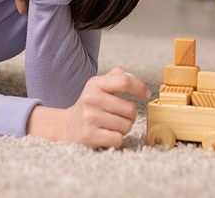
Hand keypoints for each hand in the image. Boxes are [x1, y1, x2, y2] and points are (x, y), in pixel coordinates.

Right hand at [27, 67, 150, 148]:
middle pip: (130, 108)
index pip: (124, 81)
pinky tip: (107, 134)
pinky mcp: (90, 136)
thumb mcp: (98, 86)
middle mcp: (92, 99)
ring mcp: (90, 118)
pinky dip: (117, 139)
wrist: (67, 126)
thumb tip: (131, 75)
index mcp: (95, 84)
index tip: (146, 93)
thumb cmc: (90, 105)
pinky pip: (118, 139)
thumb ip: (115, 77)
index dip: (139, 87)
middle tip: (121, 116)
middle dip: (130, 115)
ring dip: (124, 128)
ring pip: (126, 126)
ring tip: (112, 125)